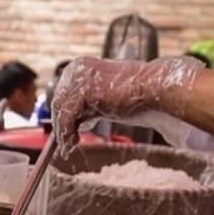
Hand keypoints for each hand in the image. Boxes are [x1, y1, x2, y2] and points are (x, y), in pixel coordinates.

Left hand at [51, 56, 201, 152]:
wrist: (155, 90)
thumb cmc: (138, 96)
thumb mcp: (107, 100)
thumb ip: (91, 106)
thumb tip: (79, 122)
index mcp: (83, 66)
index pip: (63, 93)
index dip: (63, 116)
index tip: (67, 133)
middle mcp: (78, 68)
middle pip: (58, 101)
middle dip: (61, 125)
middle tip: (67, 144)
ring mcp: (80, 78)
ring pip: (60, 110)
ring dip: (63, 132)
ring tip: (70, 147)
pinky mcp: (84, 91)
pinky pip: (67, 116)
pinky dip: (67, 133)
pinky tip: (72, 144)